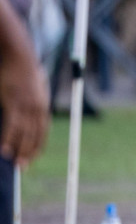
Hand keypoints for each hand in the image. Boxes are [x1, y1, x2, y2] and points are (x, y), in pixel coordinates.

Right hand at [0, 53, 47, 168]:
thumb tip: (30, 109)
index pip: (43, 131)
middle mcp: (38, 108)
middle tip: (23, 167)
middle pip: (35, 135)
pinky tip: (4, 149)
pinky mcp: (15, 103)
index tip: (34, 157)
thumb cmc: (24, 71)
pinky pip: (12, 125)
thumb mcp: (35, 88)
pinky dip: (9, 138)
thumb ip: (34, 101)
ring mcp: (27, 106)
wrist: (20, 57)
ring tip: (13, 162)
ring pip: (24, 133)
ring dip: (19, 149)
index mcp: (43, 106)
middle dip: (29, 152)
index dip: (38, 145)